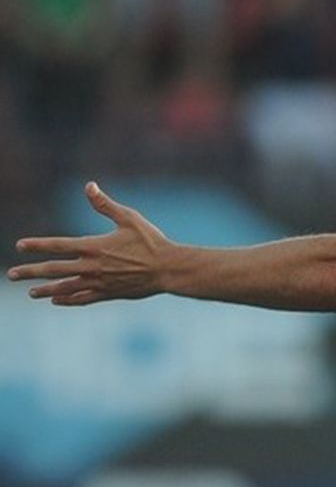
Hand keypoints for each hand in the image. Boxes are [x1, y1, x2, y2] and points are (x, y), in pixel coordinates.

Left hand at [8, 182, 174, 304]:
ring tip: (31, 293)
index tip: (20, 246)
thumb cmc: (151, 241)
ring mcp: (99, 282)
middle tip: (12, 275)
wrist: (169, 269)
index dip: (37, 245)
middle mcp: (92, 266)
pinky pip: (83, 299)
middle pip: (54, 270)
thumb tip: (89, 186)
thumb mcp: (129, 218)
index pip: (57, 245)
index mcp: (94, 246)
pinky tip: (57, 301)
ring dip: (45, 290)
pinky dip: (68, 300)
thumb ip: (105, 204)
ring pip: (65, 288)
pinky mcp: (109, 293)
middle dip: (30, 272)